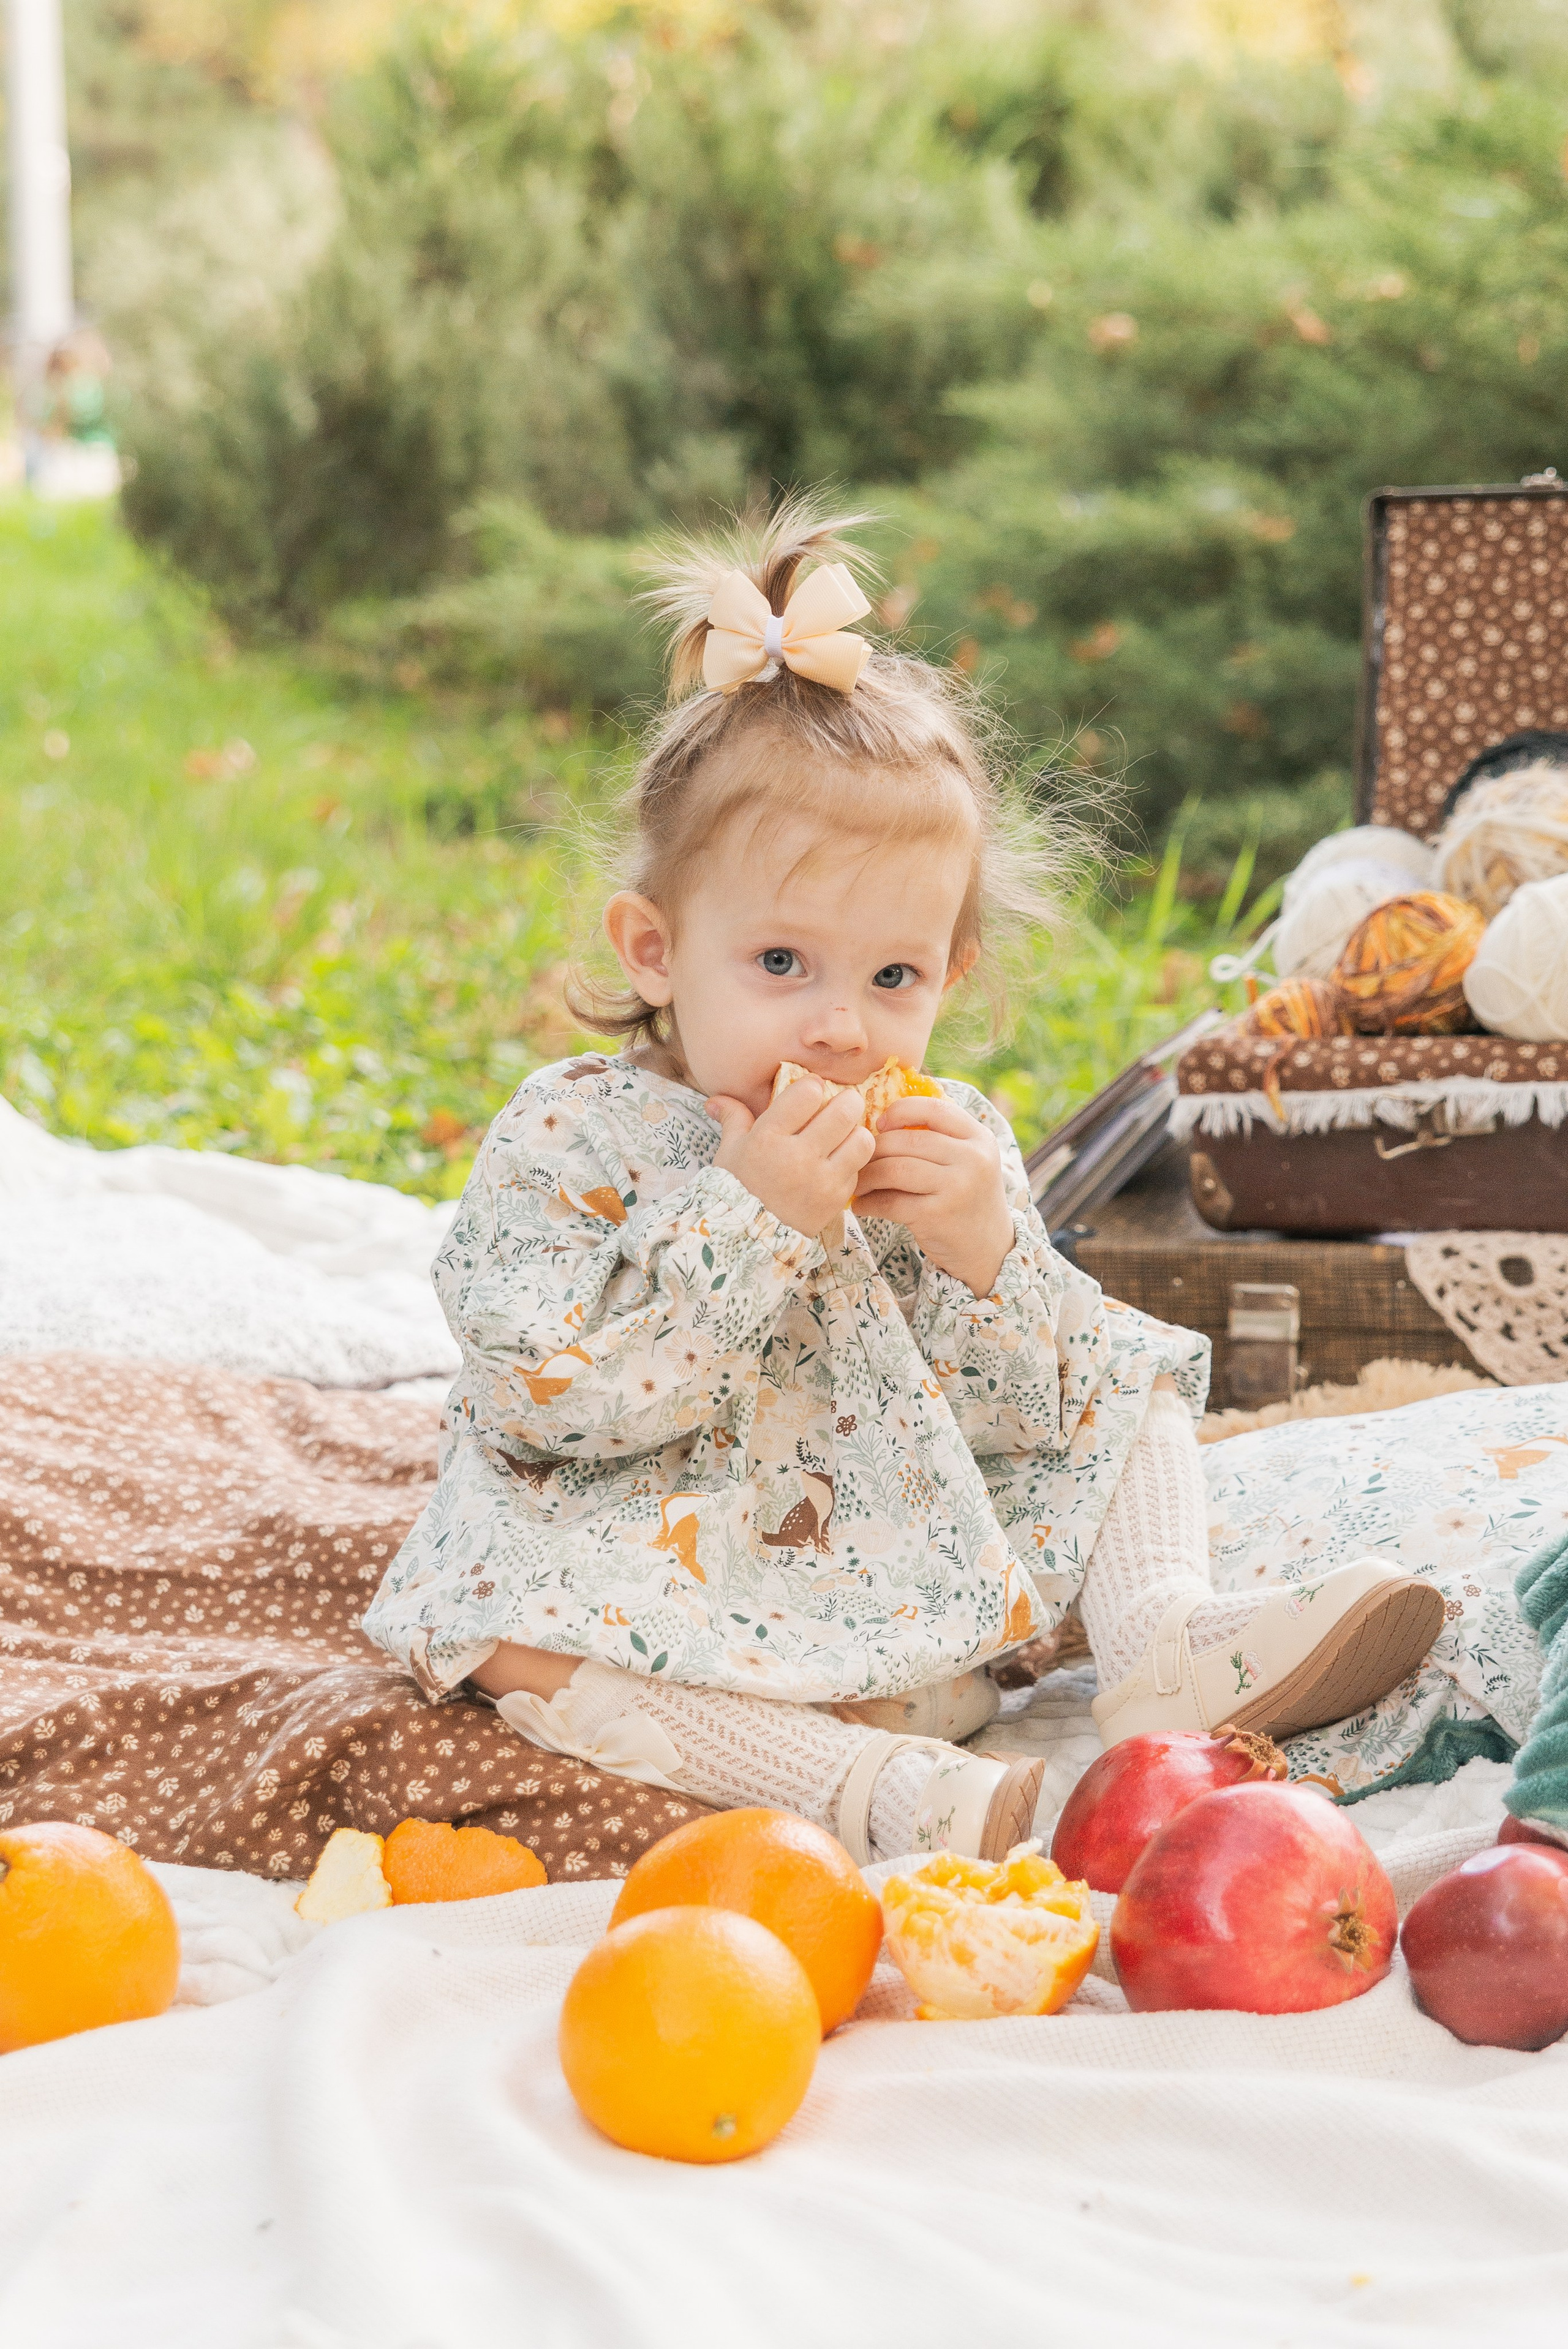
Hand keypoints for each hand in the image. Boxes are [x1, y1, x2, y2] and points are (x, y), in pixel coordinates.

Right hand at [707, 1076, 875, 1237]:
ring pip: (862, 1138)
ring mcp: (821, 1180)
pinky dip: (852, 1162)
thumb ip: (732, 1118)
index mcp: (769, 1137)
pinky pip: (860, 1168)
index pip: (809, 1092)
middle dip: (845, 1103)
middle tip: (839, 1107)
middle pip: (845, 1110)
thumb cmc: (736, 1188)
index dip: (813, 1086)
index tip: (810, 1093)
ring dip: (855, 1133)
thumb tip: (714, 1099)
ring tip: (843, 1136)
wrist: (745, 1239)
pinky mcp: (837, 1199)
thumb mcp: (730, 1151)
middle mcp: (798, 1156)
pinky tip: (837, 1163)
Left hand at [853, 1095, 1013, 1295]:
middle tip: (858, 1159)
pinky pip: (890, 1201)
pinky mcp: (937, 1216)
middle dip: (874, 1150)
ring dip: (866, 1176)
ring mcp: (957, 1187)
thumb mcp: (968, 1161)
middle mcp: (973, 1159)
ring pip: (894, 1169)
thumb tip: (881, 1119)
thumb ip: (940, 1137)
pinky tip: (861, 1205)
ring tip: (856, 1183)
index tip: (880, 1123)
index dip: (900, 1111)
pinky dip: (869, 1202)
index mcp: (979, 1138)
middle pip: (906, 1141)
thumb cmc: (967, 1197)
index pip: (934, 1109)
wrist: (989, 1249)